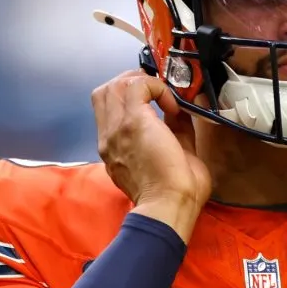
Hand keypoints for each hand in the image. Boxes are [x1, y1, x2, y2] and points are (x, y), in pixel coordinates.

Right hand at [92, 70, 211, 241]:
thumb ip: (173, 130)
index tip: (157, 101)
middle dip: (132, 82)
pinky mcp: (132, 122)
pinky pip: (138, 86)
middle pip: (104, 91)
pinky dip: (157, 87)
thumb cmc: (176, 192)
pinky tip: (172, 104)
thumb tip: (181, 111)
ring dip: (143, 82)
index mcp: (114, 148)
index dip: (130, 96)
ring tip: (164, 96)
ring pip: (116, 84)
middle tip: (157, 91)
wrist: (170, 206)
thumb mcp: (173, 154)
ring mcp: (116, 129)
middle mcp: (108, 137)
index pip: (107, 109)